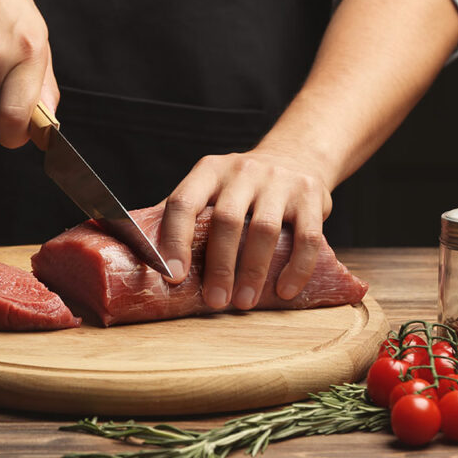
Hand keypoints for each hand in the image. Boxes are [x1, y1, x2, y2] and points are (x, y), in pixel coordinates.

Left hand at [158, 149, 332, 309]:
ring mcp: (279, 180)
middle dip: (219, 266)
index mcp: (209, 171)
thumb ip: (186, 215)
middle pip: (227, 221)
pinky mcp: (311, 195)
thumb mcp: (211, 187)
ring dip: (253, 272)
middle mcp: (243, 170)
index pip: (184, 202)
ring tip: (244, 301)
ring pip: (264, 230)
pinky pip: (307, 237)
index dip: (175, 240)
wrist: (296, 156)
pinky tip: (285, 290)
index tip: (174, 276)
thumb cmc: (241, 187)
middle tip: (215, 301)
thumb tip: (146, 256)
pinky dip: (297, 268)